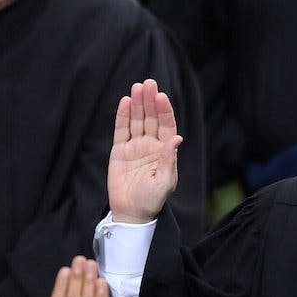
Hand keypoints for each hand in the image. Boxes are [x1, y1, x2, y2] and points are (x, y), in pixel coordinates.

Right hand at [108, 78, 182, 223]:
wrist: (131, 212)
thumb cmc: (151, 200)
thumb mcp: (164, 182)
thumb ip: (169, 159)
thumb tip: (177, 139)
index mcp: (165, 151)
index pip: (166, 125)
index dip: (164, 110)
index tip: (161, 96)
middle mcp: (151, 145)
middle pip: (151, 118)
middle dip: (150, 101)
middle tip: (148, 84)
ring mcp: (135, 146)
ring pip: (137, 120)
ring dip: (137, 104)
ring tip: (136, 88)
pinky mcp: (119, 150)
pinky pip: (121, 130)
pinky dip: (122, 116)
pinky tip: (125, 102)